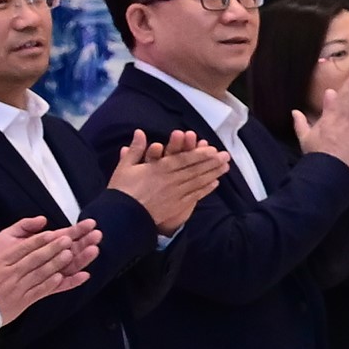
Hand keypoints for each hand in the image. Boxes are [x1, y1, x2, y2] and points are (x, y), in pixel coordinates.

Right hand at [0, 215, 101, 318]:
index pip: (22, 249)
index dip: (38, 241)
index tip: (51, 233)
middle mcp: (10, 274)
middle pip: (36, 259)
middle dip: (53, 248)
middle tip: (68, 239)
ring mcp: (17, 289)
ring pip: (41, 273)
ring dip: (56, 264)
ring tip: (70, 255)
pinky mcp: (21, 303)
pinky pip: (38, 292)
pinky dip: (50, 285)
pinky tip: (60, 277)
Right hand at [109, 129, 228, 224]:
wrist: (122, 216)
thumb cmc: (122, 190)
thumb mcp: (125, 167)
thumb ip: (135, 149)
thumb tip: (140, 131)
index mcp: (159, 169)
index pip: (183, 160)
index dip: (199, 154)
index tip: (212, 149)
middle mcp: (170, 180)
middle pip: (195, 170)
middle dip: (212, 162)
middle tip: (226, 156)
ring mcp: (175, 194)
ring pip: (198, 182)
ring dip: (213, 174)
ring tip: (226, 167)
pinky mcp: (176, 206)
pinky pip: (194, 196)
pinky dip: (205, 189)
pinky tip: (215, 183)